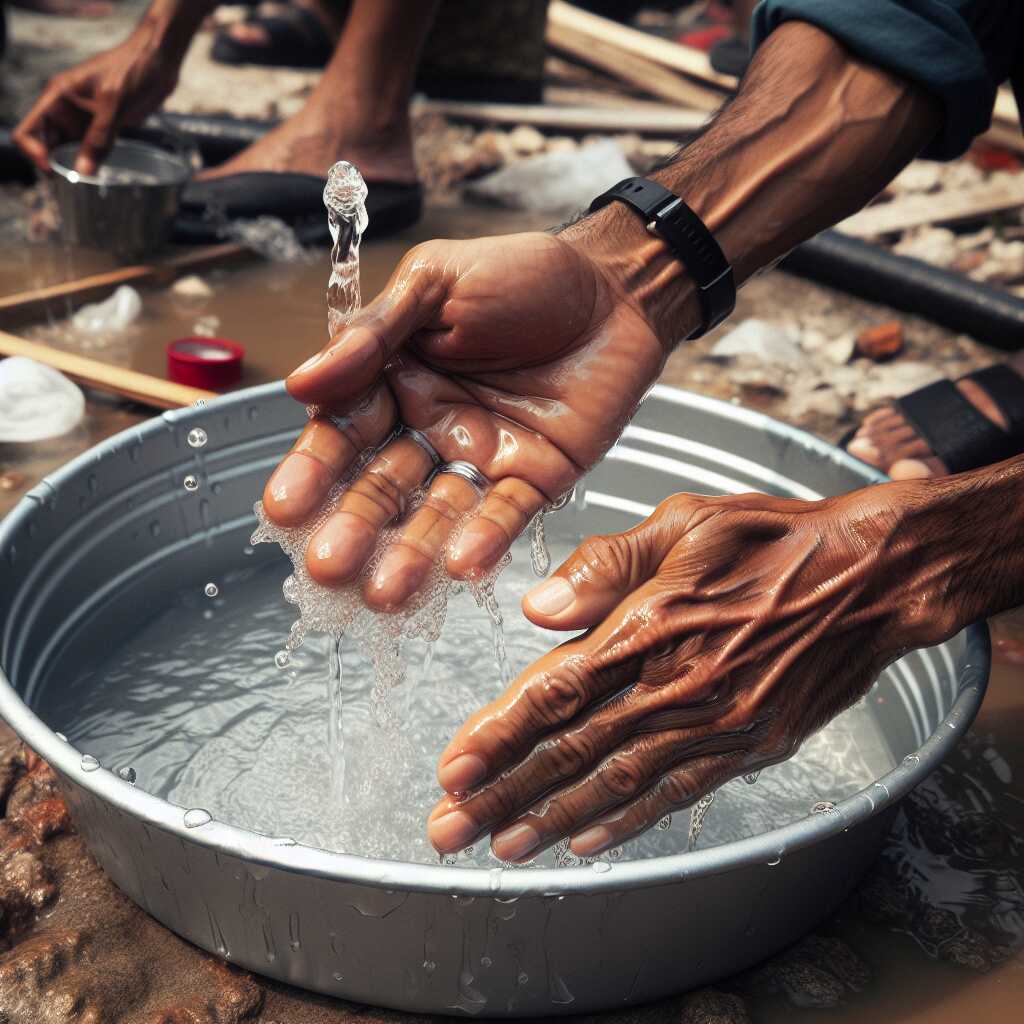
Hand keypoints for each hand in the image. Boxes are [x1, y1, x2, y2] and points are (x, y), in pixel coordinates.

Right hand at [13, 20, 184, 174]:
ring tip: (87, 184)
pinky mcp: (104, 127)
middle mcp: (67, 110)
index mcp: (58, 96)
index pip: (29, 129)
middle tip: (73, 183)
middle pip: (46, 144)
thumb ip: (99, 137)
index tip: (52, 170)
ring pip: (69, 149)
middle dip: (54, 163)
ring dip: (74, 166)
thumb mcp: (113, 102)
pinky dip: (93, 163)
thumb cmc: (132, 67)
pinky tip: (102, 173)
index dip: (34, 152)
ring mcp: (85, 120)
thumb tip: (83, 169)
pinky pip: (92, 150)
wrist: (158, 61)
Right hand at [264, 229, 669, 609]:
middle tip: (326, 567)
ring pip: (438, 512)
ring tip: (383, 593)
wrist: (612, 287)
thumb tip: (301, 382)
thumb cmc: (523, 273)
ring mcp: (481, 457)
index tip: (285, 506)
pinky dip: (483, 540)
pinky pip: (505, 513)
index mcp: (394, 379)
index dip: (314, 470)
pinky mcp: (535, 478)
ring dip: (410, 552)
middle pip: (384, 485)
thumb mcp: (436, 284)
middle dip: (355, 527)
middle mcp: (430, 426)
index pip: (343, 432)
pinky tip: (459, 567)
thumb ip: (373, 334)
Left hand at [427, 484, 950, 861]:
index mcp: (653, 624)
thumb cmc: (771, 538)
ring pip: (620, 783)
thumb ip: (606, 565)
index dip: (499, 735)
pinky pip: (680, 794)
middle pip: (575, 751)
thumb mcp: (685, 522)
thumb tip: (538, 609)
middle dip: (505, 793)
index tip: (453, 769)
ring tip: (503, 847)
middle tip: (450, 829)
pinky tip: (588, 841)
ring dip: (554, 819)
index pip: (557, 692)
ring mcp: (718, 724)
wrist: (872, 577)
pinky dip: (629, 821)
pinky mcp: (752, 745)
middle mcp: (680, 684)